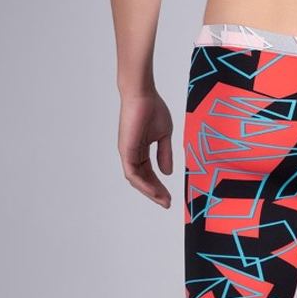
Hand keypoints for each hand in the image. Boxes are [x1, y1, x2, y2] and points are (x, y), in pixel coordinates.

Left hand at [117, 91, 173, 208]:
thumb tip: (167, 173)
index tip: (170, 196)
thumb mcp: (164, 136)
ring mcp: (127, 153)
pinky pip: (132, 174)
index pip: (150, 173)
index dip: (159, 186)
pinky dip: (143, 184)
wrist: (143, 94)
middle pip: (143, 180)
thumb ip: (165, 154)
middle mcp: (132, 154)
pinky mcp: (125, 151)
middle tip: (167, 203)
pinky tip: (153, 191)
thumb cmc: (152, 108)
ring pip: (136, 180)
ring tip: (163, 200)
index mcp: (141, 150)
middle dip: (155, 193)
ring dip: (150, 192)